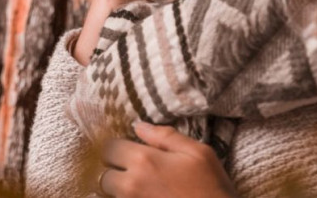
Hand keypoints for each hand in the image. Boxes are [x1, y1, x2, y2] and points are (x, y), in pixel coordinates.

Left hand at [97, 122, 236, 197]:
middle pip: (104, 174)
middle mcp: (132, 184)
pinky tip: (142, 194)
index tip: (128, 147)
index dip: (117, 146)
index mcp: (145, 160)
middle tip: (131, 167)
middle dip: (114, 169)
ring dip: (117, 188)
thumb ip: (165, 136)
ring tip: (138, 183)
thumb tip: (138, 126)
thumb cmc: (212, 186)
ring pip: (109, 194)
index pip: (109, 148)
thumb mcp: (198, 152)